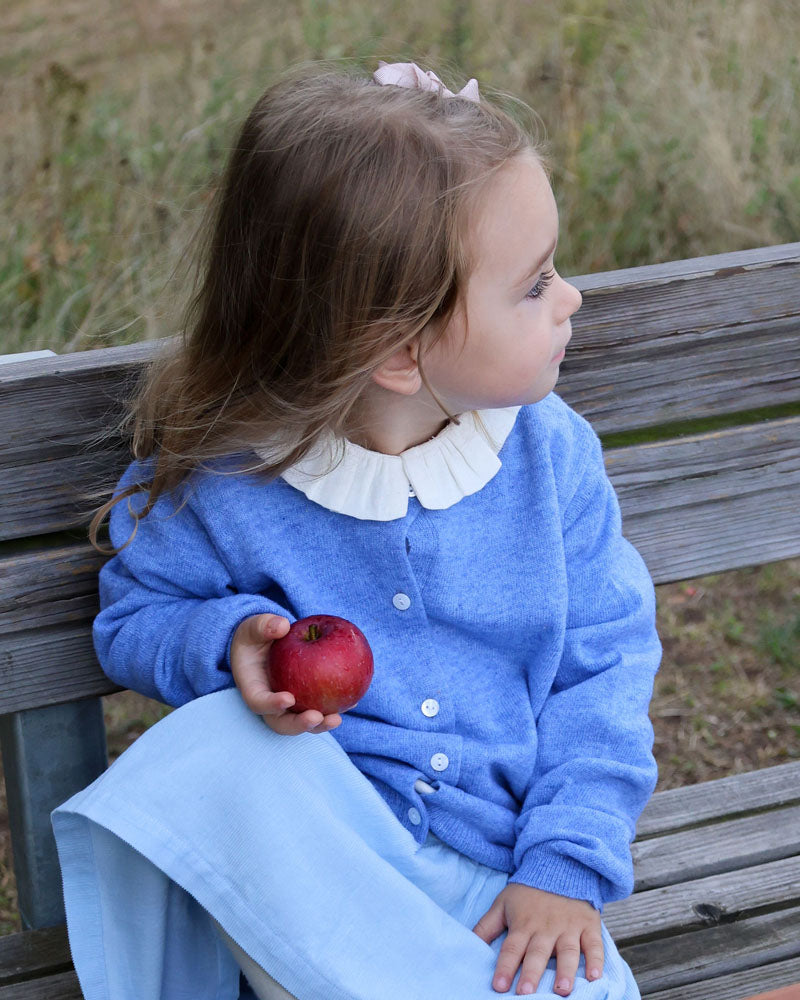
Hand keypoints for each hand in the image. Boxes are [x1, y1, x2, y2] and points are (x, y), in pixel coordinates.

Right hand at [229, 614, 342, 734]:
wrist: (266, 643)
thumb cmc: (257, 635)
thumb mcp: (254, 626)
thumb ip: (265, 625)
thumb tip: (282, 625)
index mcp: (253, 687)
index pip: (258, 701)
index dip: (272, 704)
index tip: (289, 698)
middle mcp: (269, 702)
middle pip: (282, 722)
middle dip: (300, 724)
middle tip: (316, 717)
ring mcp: (288, 705)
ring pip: (302, 721)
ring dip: (320, 724)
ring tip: (336, 718)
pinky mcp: (305, 700)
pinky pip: (319, 708)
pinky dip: (334, 707)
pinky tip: (351, 702)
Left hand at [472, 883, 603, 995]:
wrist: (559, 865)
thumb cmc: (528, 891)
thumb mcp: (503, 903)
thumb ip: (486, 926)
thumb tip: (468, 945)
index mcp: (523, 924)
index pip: (512, 948)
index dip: (504, 967)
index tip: (498, 986)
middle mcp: (546, 928)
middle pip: (538, 953)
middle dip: (531, 973)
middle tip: (525, 993)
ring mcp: (569, 927)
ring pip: (568, 951)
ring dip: (565, 971)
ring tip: (562, 990)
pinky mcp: (588, 925)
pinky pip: (594, 944)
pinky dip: (596, 960)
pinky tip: (595, 976)